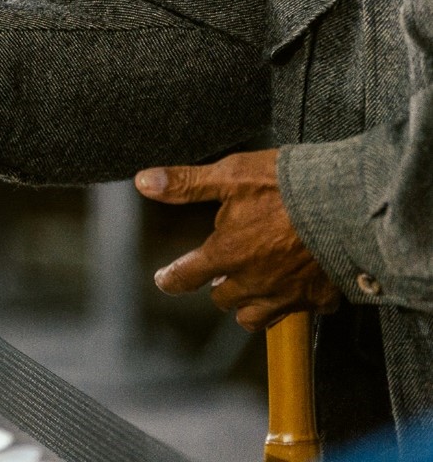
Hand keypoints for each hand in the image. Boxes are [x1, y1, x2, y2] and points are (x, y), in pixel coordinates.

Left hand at [135, 148, 340, 330]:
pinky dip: (294, 302)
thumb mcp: (230, 175)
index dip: (171, 279)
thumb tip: (144, 182)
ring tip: (251, 285)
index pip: (186, 276)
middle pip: (222, 299)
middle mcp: (253, 281)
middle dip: (218, 285)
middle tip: (223, 268)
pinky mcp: (320, 299)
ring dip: (248, 304)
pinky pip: (299, 312)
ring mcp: (287, 294)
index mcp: (226, 254)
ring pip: (254, 316)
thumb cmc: (288, 186)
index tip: (165, 280)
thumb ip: (186, 184)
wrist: (349, 202)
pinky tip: (297, 286)